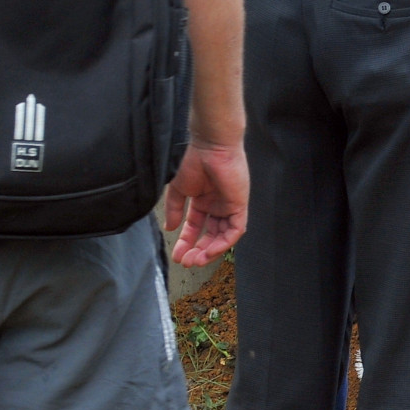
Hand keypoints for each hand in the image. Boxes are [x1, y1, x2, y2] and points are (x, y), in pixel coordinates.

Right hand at [164, 137, 248, 266]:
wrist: (209, 147)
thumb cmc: (194, 162)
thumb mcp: (179, 190)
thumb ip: (175, 210)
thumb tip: (170, 228)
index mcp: (205, 201)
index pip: (196, 227)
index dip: (187, 242)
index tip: (177, 255)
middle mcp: (218, 205)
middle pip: (211, 235)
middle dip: (199, 250)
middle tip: (186, 262)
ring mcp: (230, 206)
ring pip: (223, 236)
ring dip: (210, 250)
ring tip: (195, 260)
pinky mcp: (239, 205)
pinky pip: (235, 230)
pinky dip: (224, 243)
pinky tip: (209, 251)